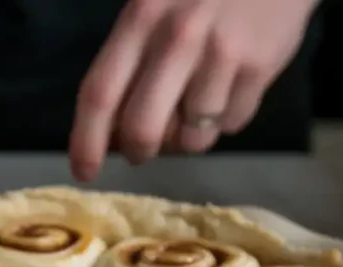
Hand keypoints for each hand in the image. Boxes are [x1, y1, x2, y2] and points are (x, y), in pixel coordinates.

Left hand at [69, 0, 317, 180]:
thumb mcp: (152, 2)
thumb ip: (129, 59)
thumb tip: (112, 132)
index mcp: (141, 18)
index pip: (100, 94)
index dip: (86, 142)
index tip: (83, 172)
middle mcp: (178, 39)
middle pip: (143, 130)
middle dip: (138, 152)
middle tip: (141, 150)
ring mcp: (222, 57)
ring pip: (192, 139)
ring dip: (187, 137)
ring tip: (193, 107)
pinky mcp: (259, 69)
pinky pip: (231, 125)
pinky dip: (223, 120)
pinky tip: (226, 88)